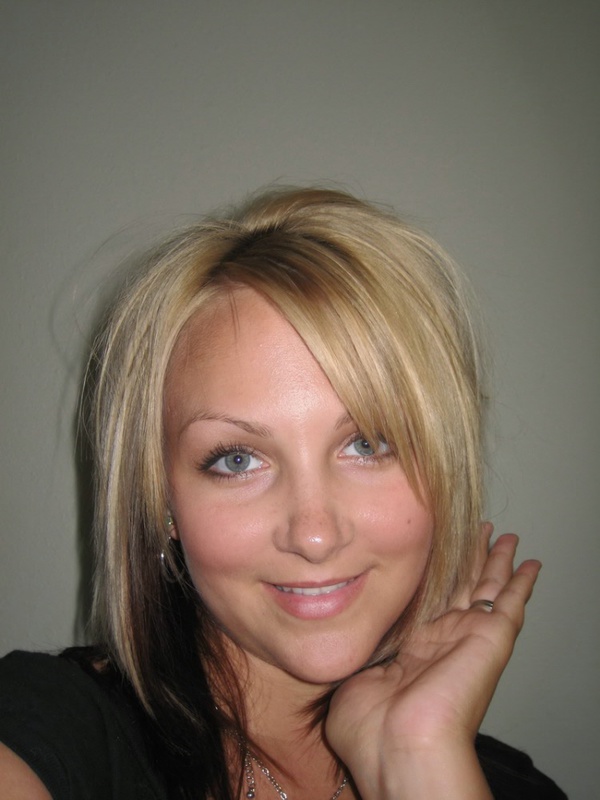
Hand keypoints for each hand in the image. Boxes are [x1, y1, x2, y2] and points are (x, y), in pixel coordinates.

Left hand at [325, 530, 540, 798]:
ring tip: (502, 536)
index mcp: (412, 651)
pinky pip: (511, 603)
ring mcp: (468, 638)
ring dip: (495, 561)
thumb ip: (357, 648)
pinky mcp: (491, 639)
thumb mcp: (352, 675)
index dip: (432, 576)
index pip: (427, 602)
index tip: (432, 550)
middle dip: (469, 560)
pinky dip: (522, 582)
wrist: (399, 746)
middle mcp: (442, 641)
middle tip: (477, 532)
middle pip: (461, 588)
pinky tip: (529, 562)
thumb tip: (344, 628)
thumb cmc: (370, 727)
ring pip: (487, 588)